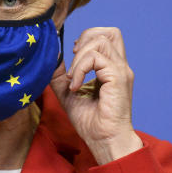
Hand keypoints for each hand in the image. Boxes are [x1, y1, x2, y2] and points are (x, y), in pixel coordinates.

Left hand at [49, 27, 143, 164]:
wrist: (104, 141)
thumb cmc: (91, 122)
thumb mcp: (68, 93)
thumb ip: (60, 75)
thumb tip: (50, 58)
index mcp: (112, 68)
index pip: (107, 36)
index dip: (87, 38)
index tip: (73, 56)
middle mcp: (119, 66)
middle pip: (110, 32)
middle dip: (86, 39)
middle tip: (74, 60)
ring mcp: (121, 71)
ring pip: (101, 41)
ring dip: (80, 57)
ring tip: (73, 78)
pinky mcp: (118, 78)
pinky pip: (96, 58)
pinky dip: (80, 69)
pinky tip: (75, 86)